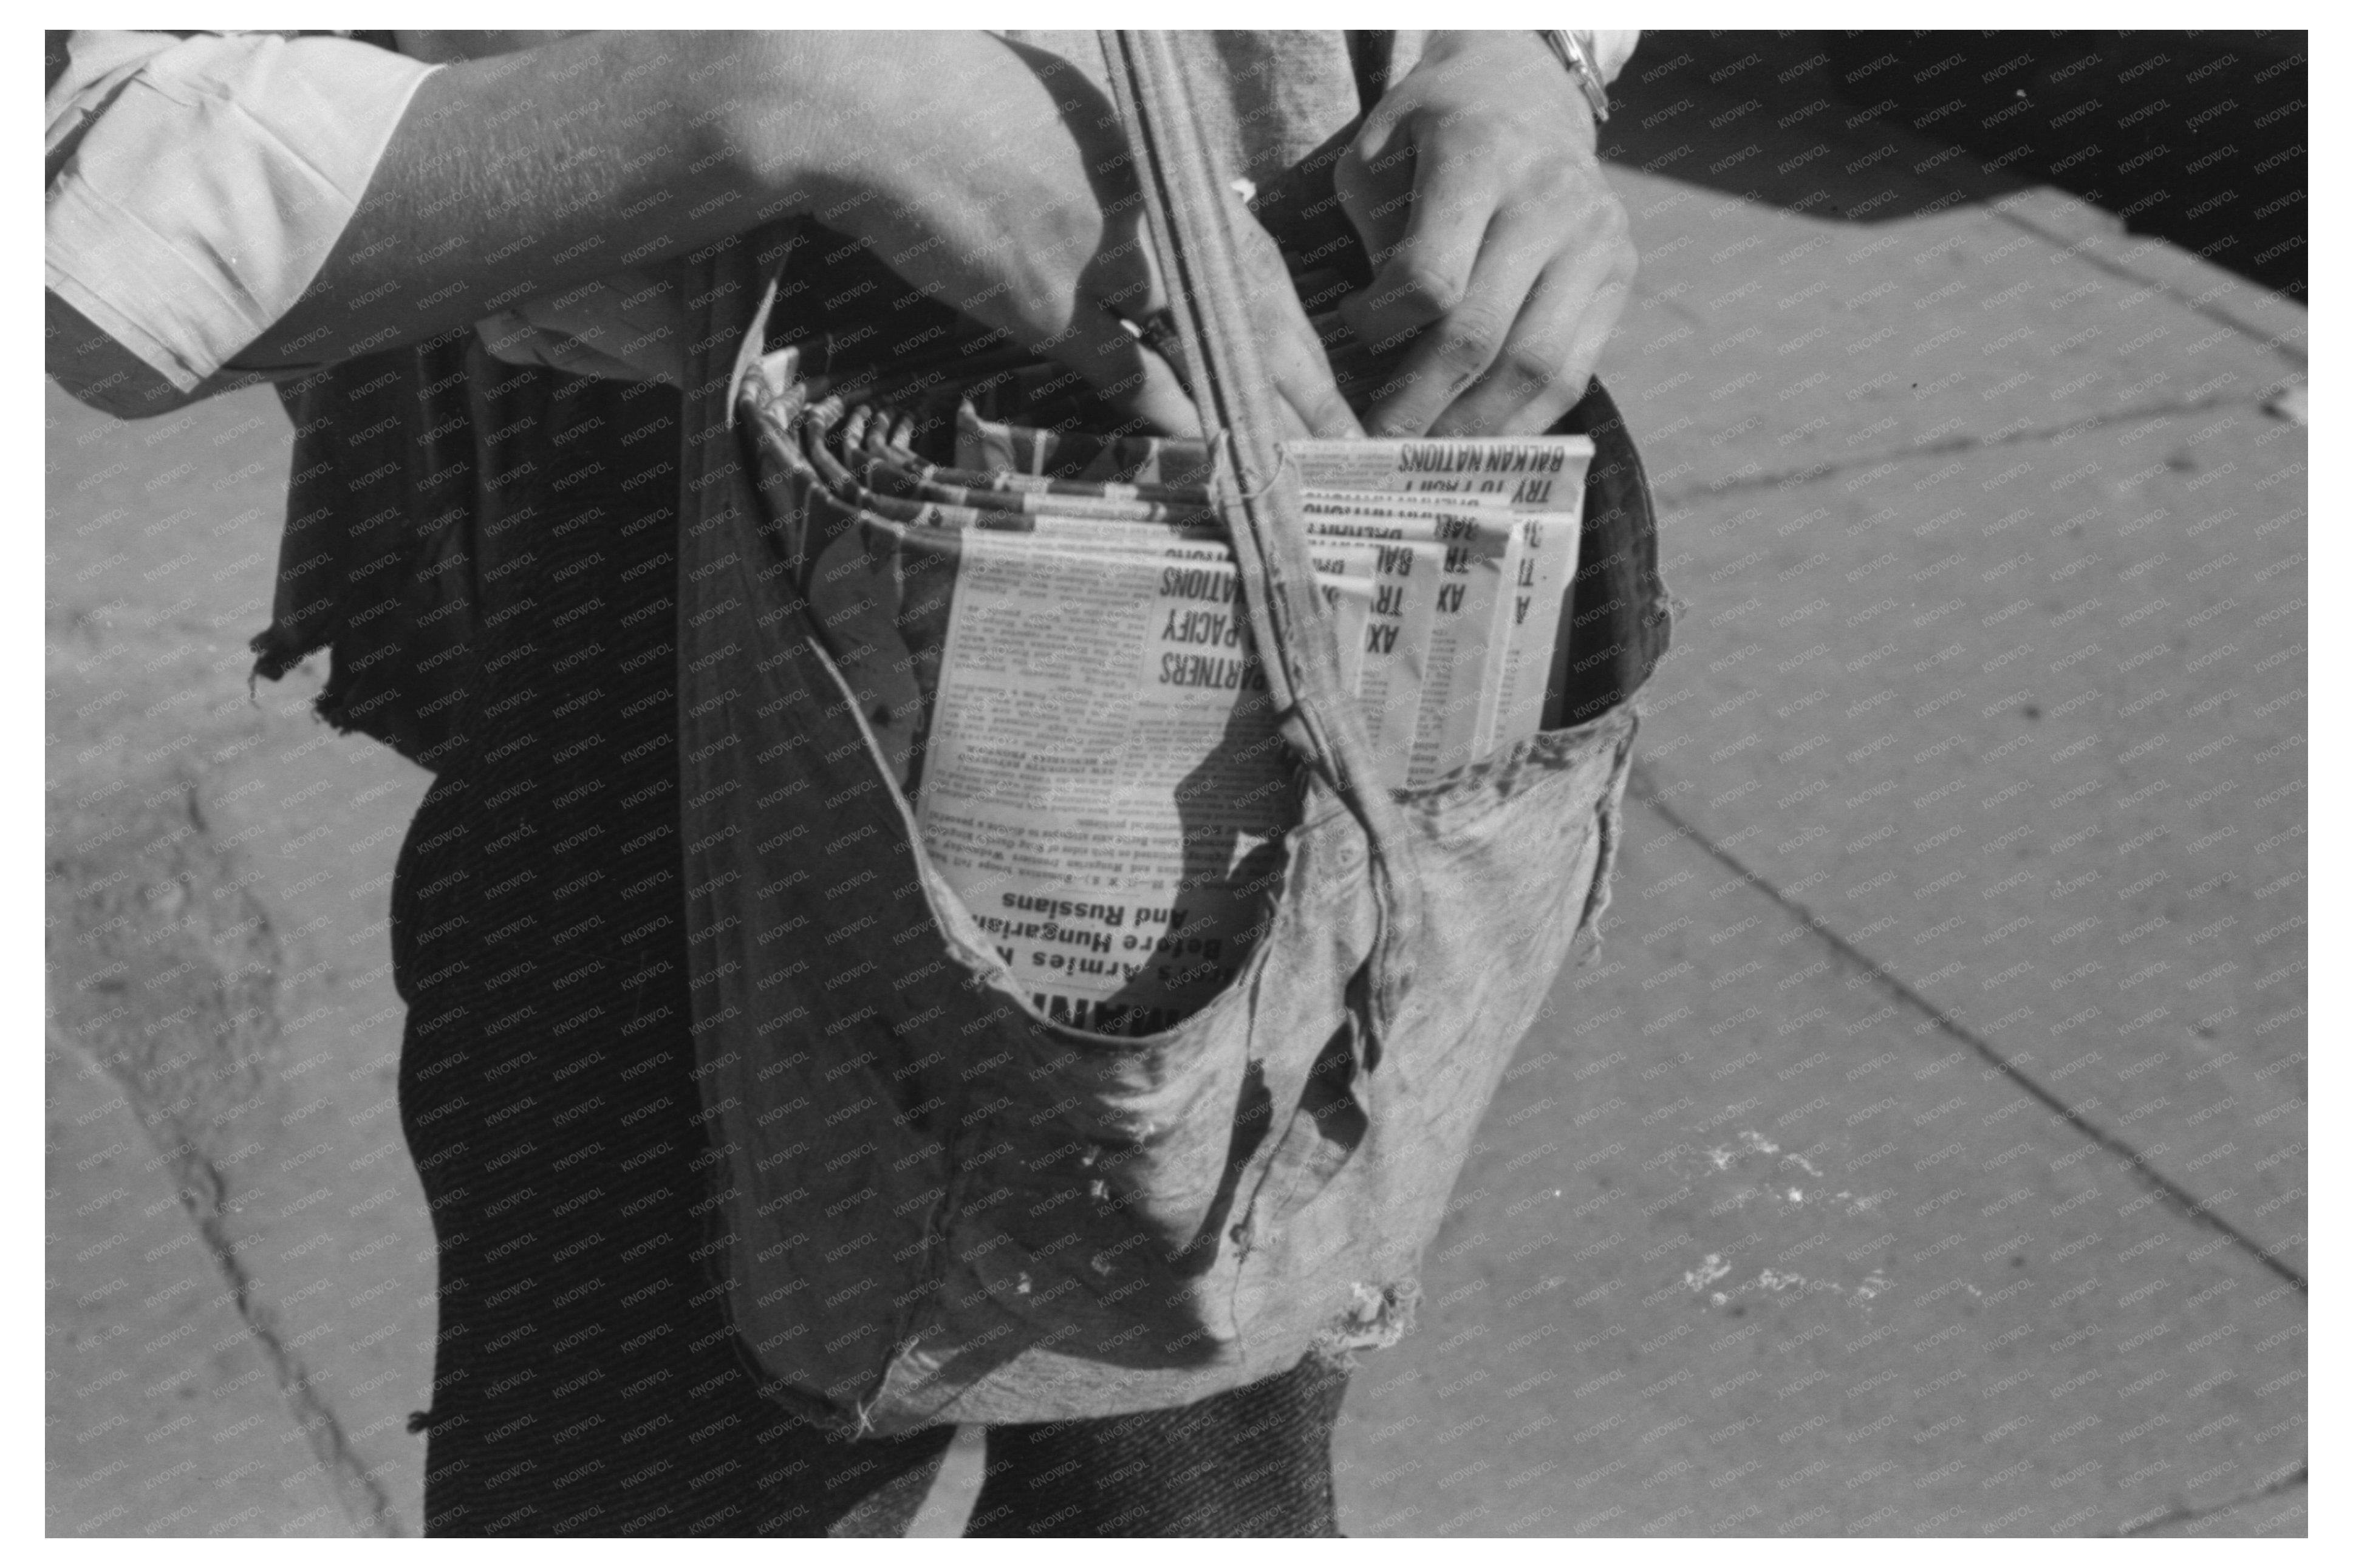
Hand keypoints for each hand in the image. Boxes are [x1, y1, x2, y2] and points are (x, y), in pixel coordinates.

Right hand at [803, 34, 1354, 439]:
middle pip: (1256, 312)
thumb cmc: (956, 104)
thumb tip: (1139, 260)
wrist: (873, 103)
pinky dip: (1174, 416)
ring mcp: (1104, 259)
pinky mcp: (1047, 302)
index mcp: (1161, 169)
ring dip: (1259, 415)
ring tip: (1300, 472)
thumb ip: (1117, 194)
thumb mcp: (1066, 136)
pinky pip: (1128, 373)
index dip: (1299, 330)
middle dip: (1309, 386)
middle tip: (1353, 443)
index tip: (1328, 380)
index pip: (1256, 262)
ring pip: (1209, 350)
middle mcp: (1150, 211)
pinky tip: (1213, 455)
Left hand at [1333, 30, 1635, 437]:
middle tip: (1378, 444)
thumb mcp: (1380, 152)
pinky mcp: (1618, 276)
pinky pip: (1574, 372)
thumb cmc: (1434, 128)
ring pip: (1536, 367)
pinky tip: (1481, 442)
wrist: (1529, 88)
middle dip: (1421, 404)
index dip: (1381, 325)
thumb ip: (1374, 240)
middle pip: (1482, 334)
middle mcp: (1552, 200)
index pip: (1432, 276)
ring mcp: (1596, 242)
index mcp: (1482, 157)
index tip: (1352, 334)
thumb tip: (1374, 353)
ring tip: (1428, 459)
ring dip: (1475, 427)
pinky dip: (1524, 420)